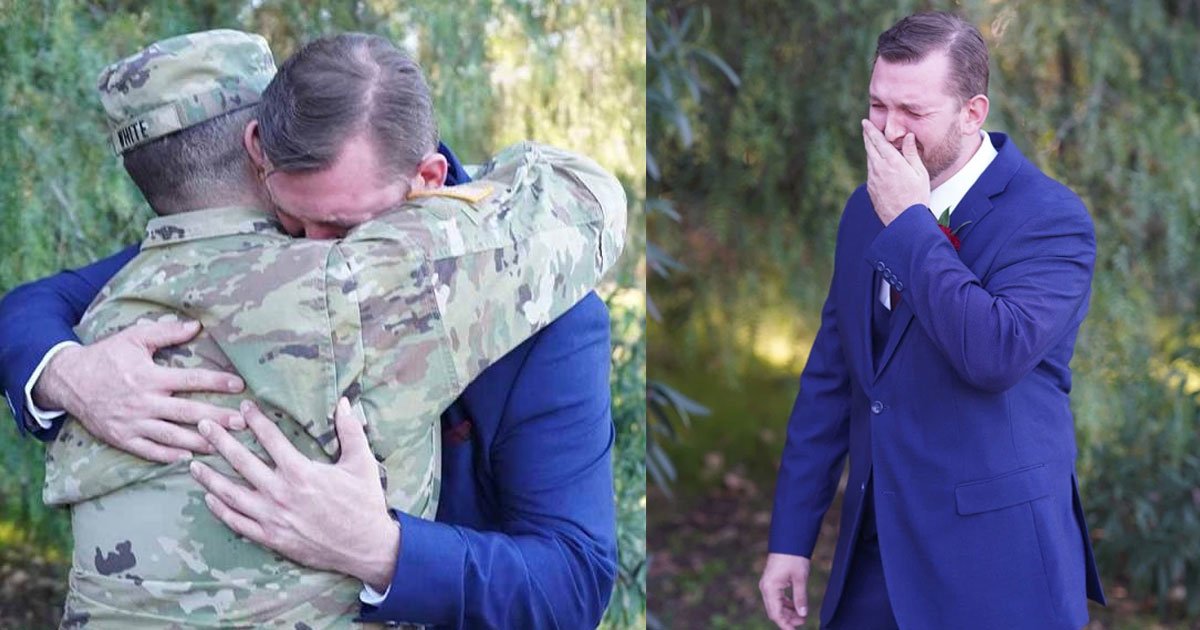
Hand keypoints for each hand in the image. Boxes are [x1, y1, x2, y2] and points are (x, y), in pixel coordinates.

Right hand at [34, 319, 244, 462]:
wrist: (67, 380)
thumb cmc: (105, 356)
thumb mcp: (133, 338)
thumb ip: (166, 332)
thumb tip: (197, 325)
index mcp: (149, 377)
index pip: (189, 380)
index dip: (216, 382)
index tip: (239, 386)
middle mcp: (143, 402)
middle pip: (187, 413)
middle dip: (217, 418)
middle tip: (242, 423)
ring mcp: (132, 423)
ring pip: (172, 436)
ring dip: (200, 441)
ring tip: (224, 445)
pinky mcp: (122, 438)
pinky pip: (149, 451)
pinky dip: (170, 456)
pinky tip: (190, 458)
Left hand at [190, 398, 399, 590]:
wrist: (366, 546)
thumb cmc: (365, 502)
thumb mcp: (362, 462)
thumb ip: (350, 430)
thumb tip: (343, 402)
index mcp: (301, 472)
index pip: (270, 439)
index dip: (256, 420)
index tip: (244, 406)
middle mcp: (281, 493)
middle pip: (241, 462)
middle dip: (220, 441)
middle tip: (204, 426)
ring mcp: (272, 518)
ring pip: (231, 494)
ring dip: (210, 477)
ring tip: (193, 463)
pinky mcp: (271, 538)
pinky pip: (237, 523)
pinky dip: (220, 510)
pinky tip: (209, 498)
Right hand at [759, 552, 810, 628]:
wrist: (789, 541)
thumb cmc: (794, 558)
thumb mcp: (800, 579)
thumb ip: (800, 598)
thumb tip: (803, 614)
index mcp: (770, 588)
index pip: (776, 613)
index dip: (785, 625)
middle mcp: (765, 588)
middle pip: (774, 611)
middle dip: (787, 619)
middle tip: (803, 622)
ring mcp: (767, 585)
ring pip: (775, 606)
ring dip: (787, 612)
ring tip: (801, 616)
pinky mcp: (771, 582)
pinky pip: (776, 598)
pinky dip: (785, 604)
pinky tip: (795, 606)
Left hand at [862, 119, 929, 225]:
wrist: (904, 221)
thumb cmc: (917, 196)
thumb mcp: (920, 173)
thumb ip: (911, 153)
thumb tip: (908, 136)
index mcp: (892, 162)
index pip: (878, 141)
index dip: (871, 130)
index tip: (865, 122)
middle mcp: (879, 169)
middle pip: (870, 148)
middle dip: (867, 136)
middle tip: (865, 127)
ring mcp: (873, 180)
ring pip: (869, 160)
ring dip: (870, 150)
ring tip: (871, 142)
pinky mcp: (871, 189)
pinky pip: (870, 172)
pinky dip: (872, 164)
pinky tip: (876, 164)